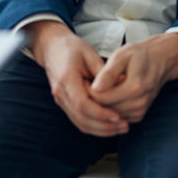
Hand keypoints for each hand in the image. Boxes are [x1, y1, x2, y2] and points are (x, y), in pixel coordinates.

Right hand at [24, 21, 128, 136]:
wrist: (52, 49)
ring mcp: (61, 100)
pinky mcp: (65, 104)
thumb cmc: (72, 48)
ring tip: (121, 128)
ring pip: (80, 123)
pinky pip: (79, 120)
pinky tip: (109, 125)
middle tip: (124, 126)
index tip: (118, 116)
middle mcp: (60, 93)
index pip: (82, 104)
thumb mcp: (90, 53)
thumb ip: (104, 72)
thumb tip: (123, 83)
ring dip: (101, 130)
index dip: (101, 113)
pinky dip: (95, 126)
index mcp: (66, 78)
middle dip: (104, 126)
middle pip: (82, 118)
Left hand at [88, 33, 177, 122]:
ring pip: (109, 115)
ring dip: (100, 104)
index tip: (82, 79)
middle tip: (85, 83)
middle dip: (92, 98)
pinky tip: (107, 95)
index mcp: (134, 88)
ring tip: (95, 88)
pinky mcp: (138, 116)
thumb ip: (108, 73)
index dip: (87, 90)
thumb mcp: (122, 56)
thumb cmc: (139, 55)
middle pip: (104, 108)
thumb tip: (95, 88)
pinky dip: (109, 108)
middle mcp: (139, 103)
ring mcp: (140, 111)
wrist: (160, 61)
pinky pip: (116, 117)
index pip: (101, 98)